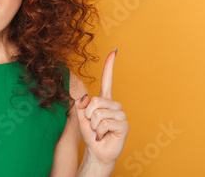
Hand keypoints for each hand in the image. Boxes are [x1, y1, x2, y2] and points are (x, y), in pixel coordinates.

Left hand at [75, 50, 128, 167]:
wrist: (96, 151)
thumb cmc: (90, 133)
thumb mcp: (81, 117)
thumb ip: (80, 104)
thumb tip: (85, 97)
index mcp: (104, 100)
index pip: (108, 80)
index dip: (109, 66)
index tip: (113, 51)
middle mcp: (114, 105)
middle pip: (95, 101)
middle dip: (88, 115)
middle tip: (93, 125)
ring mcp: (120, 115)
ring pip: (99, 113)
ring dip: (93, 125)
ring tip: (99, 131)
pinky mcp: (124, 125)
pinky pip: (105, 123)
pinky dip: (99, 131)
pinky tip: (103, 136)